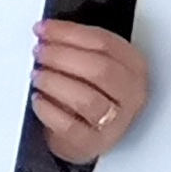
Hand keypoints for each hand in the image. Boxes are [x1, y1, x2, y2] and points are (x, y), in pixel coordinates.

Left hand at [28, 17, 146, 165]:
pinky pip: (69, 126)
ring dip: (55, 82)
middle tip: (39, 52)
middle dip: (62, 56)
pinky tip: (38, 99)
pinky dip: (48, 110)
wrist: (86, 136)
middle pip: (99, 69)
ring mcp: (115, 121)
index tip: (43, 29)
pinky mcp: (93, 142)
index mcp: (134, 67)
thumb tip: (47, 32)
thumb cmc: (90, 93)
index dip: (69, 33)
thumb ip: (78, 46)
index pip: (104, 43)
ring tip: (37, 76)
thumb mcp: (94, 66)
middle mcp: (130, 94)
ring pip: (86, 98)